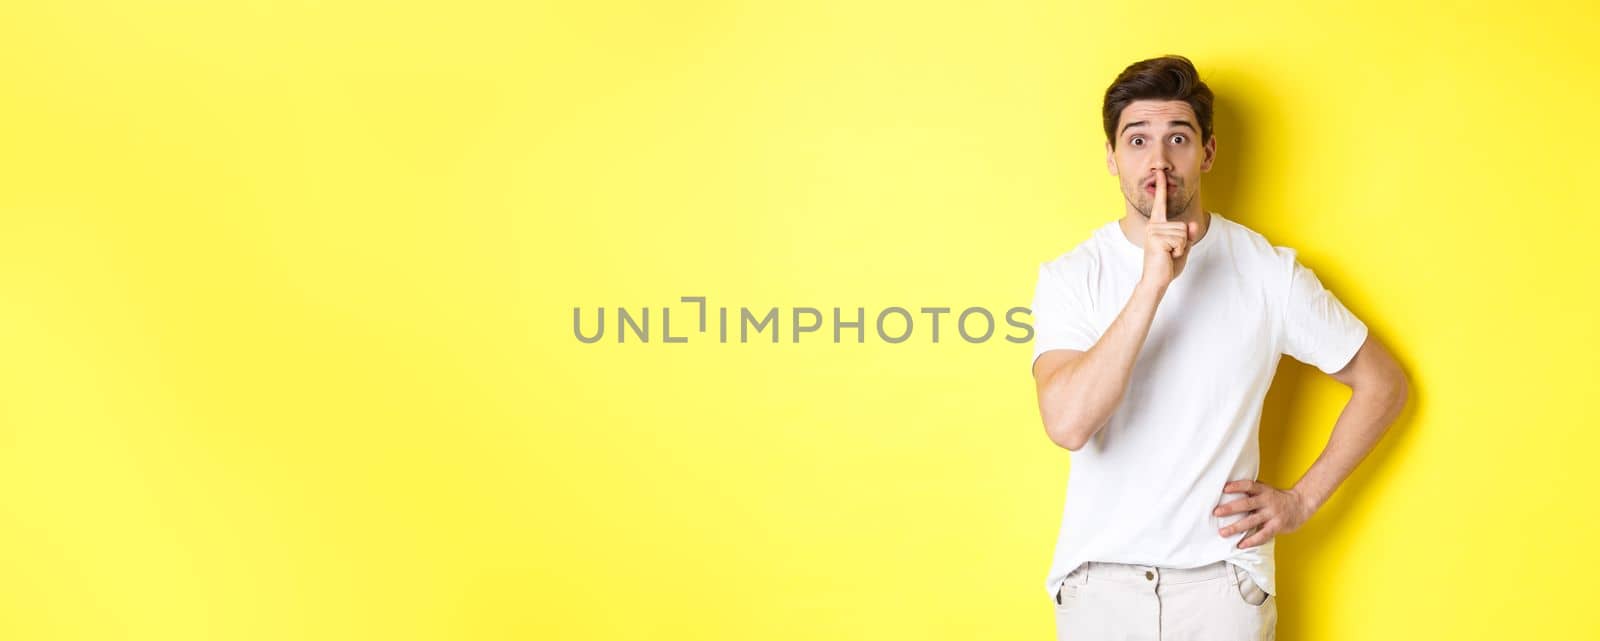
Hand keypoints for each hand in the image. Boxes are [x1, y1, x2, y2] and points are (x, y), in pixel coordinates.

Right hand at [1140, 169, 1199, 288]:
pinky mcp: (1157, 239)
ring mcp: (1154, 232)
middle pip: (1183, 225)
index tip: (1160, 173)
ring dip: (1181, 247)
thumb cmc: (1166, 265)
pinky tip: (1168, 256)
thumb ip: (1188, 236)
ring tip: (1169, 254)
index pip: (1160, 204)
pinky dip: (1179, 251)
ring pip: (1183, 233)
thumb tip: (1193, 224)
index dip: (1161, 188)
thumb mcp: (1182, 248)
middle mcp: (1153, 226)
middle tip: (1170, 252)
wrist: (1156, 280)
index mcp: (1157, 226)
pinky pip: (1180, 240)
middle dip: (1183, 242)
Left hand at [1213, 480, 1316, 548]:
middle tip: (1216, 513)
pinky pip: (1262, 535)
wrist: (1301, 505)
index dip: (1237, 486)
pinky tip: (1241, 545)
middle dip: (1230, 509)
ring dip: (1235, 527)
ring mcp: (1272, 514)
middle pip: (1247, 504)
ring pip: (1251, 521)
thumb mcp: (1266, 490)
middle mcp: (1267, 501)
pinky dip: (1251, 541)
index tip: (1224, 488)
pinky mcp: (1276, 526)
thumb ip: (1251, 492)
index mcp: (1263, 490)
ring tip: (1223, 532)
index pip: (1249, 485)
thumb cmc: (1277, 498)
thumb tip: (1227, 492)